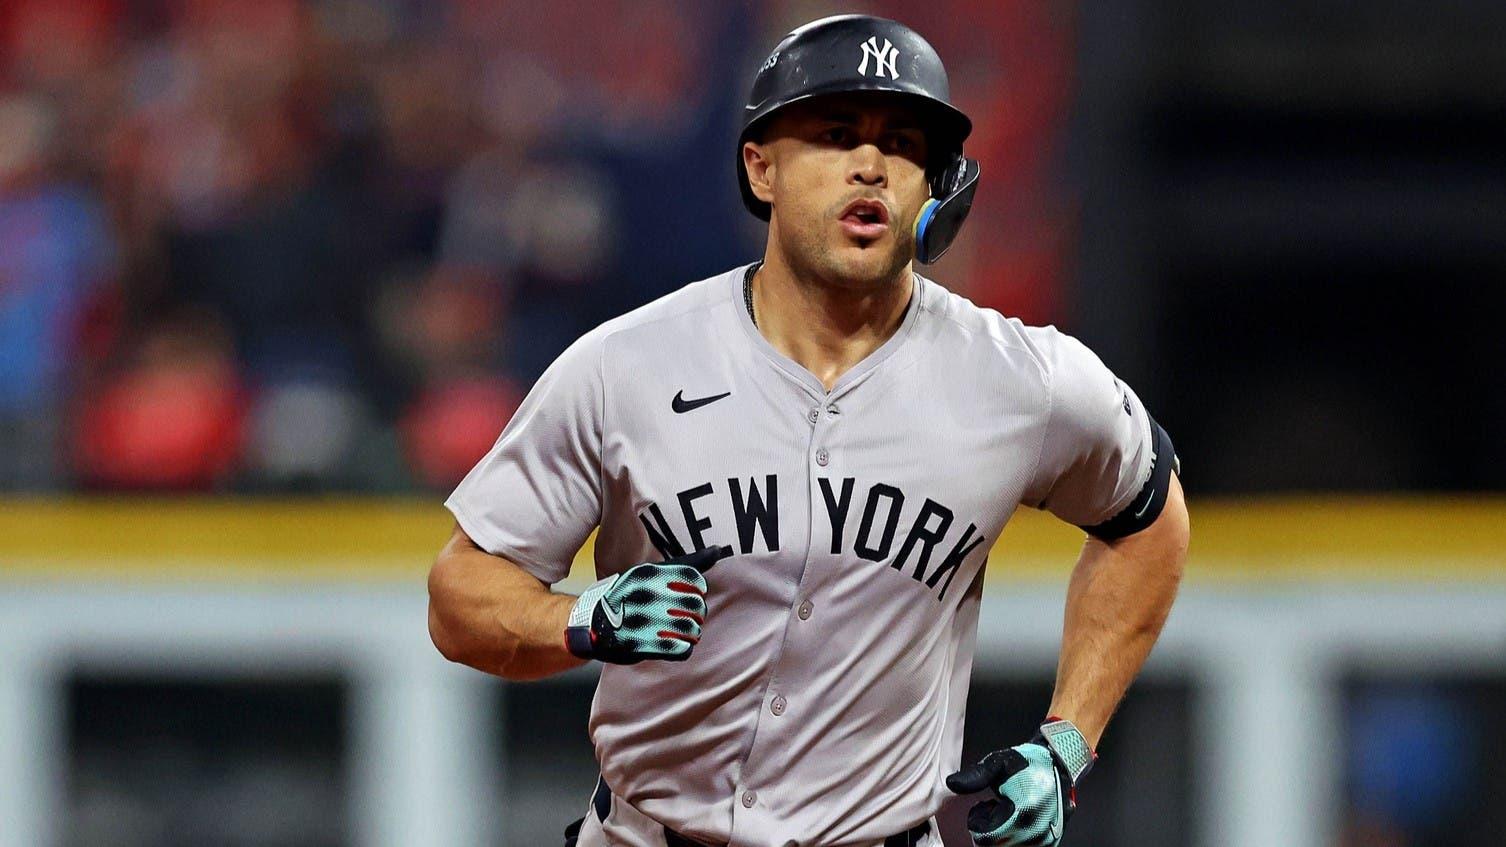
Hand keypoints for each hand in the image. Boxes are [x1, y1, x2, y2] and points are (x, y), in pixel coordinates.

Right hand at [564, 546, 727, 663]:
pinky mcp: (642, 646)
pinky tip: (675, 643)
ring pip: (692, 629)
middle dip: (697, 612)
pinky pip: (681, 649)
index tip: (689, 594)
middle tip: (688, 615)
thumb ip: (685, 564)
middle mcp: (646, 595)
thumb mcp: (650, 571)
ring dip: (691, 631)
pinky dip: (683, 647)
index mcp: (649, 574)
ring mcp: (644, 621)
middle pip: (697, 606)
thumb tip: (718, 551)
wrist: (587, 623)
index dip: (697, 591)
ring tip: (682, 630)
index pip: (695, 582)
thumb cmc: (626, 594)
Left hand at [945, 719, 1093, 846]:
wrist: (1060, 763)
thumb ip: (975, 776)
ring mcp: (1045, 840)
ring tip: (1008, 813)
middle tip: (996, 807)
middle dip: (989, 829)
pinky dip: (1017, 838)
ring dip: (1003, 835)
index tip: (985, 805)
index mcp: (1023, 814)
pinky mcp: (1051, 842)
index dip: (978, 822)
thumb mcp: (998, 763)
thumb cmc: (1028, 762)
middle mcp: (1037, 832)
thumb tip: (952, 784)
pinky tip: (1019, 821)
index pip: (986, 839)